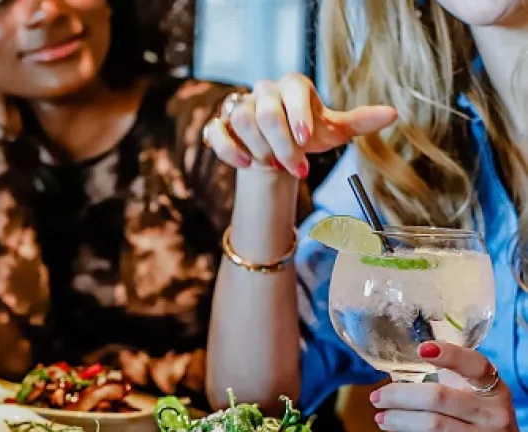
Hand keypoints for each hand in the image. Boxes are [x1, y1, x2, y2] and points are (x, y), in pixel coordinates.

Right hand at [202, 73, 396, 177]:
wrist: (275, 151)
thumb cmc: (304, 137)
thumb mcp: (332, 131)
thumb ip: (359, 122)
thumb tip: (392, 114)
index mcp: (293, 85)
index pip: (293, 89)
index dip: (298, 115)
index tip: (306, 140)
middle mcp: (264, 91)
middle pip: (266, 113)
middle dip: (282, 146)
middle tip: (297, 167)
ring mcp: (240, 107)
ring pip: (242, 121)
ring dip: (259, 149)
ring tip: (273, 164)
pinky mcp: (221, 126)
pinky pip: (216, 133)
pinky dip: (229, 150)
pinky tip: (246, 164)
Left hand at [371, 342, 527, 431]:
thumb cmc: (481, 427)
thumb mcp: (475, 401)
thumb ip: (448, 382)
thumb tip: (401, 370)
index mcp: (493, 389)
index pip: (475, 365)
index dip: (450, 355)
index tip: (423, 349)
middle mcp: (494, 413)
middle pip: (439, 397)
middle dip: (400, 396)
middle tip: (377, 398)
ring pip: (433, 425)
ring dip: (399, 420)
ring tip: (382, 419)